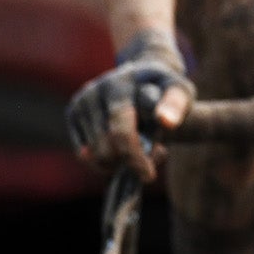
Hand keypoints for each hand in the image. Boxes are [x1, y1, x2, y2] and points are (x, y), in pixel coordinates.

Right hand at [64, 32, 192, 182]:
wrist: (143, 77)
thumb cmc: (164, 90)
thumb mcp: (180, 92)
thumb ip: (176, 106)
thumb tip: (166, 121)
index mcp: (121, 85)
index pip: (122, 130)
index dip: (135, 156)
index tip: (149, 177)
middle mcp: (96, 90)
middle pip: (105, 148)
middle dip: (129, 161)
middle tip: (152, 156)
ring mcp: (82, 102)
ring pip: (95, 154)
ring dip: (119, 161)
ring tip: (140, 146)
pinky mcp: (73, 113)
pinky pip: (84, 154)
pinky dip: (105, 161)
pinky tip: (122, 147)